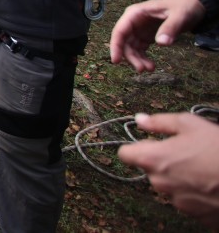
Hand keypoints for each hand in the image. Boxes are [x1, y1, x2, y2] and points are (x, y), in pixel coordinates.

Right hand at [109, 0, 205, 71]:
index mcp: (135, 14)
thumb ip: (170, 28)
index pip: (120, 31)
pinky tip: (151, 65)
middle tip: (142, 69)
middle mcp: (133, 22)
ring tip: (150, 68)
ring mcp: (139, 29)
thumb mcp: (179, 15)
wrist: (192, 5)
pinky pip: (139, 49)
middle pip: (124, 42)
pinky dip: (143, 58)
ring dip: (137, 59)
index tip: (116, 61)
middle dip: (131, 57)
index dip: (116, 46)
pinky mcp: (146, 36)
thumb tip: (161, 43)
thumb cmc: (184, 6)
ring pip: (130, 48)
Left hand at [118, 112, 218, 227]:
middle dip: (164, 162)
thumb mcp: (190, 124)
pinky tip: (212, 183)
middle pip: (150, 170)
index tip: (150, 144)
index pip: (125, 155)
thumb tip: (139, 120)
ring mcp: (177, 202)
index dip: (136, 147)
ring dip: (180, 178)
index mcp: (154, 160)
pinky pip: (188, 200)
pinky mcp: (195, 216)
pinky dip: (196, 193)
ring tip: (204, 168)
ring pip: (170, 186)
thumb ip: (159, 122)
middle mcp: (160, 184)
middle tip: (188, 154)